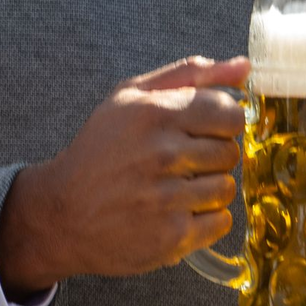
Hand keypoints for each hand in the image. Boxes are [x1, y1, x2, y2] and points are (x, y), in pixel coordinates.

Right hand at [0, 54, 249, 298]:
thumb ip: (191, 74)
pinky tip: (179, 212)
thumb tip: (244, 67)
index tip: (207, 130)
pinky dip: (206, 220)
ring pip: (227, 188)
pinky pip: (220, 223)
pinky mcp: (170, 238)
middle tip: (186, 161)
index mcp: (156, 114)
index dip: (224, 122)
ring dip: (210, 189)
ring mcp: (166, 198)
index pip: (229, 114)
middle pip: (230, 152)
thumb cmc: (100, 148)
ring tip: (179, 187)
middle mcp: (162, 154)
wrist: (61, 213)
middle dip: (213, 156)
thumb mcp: (132, 96)